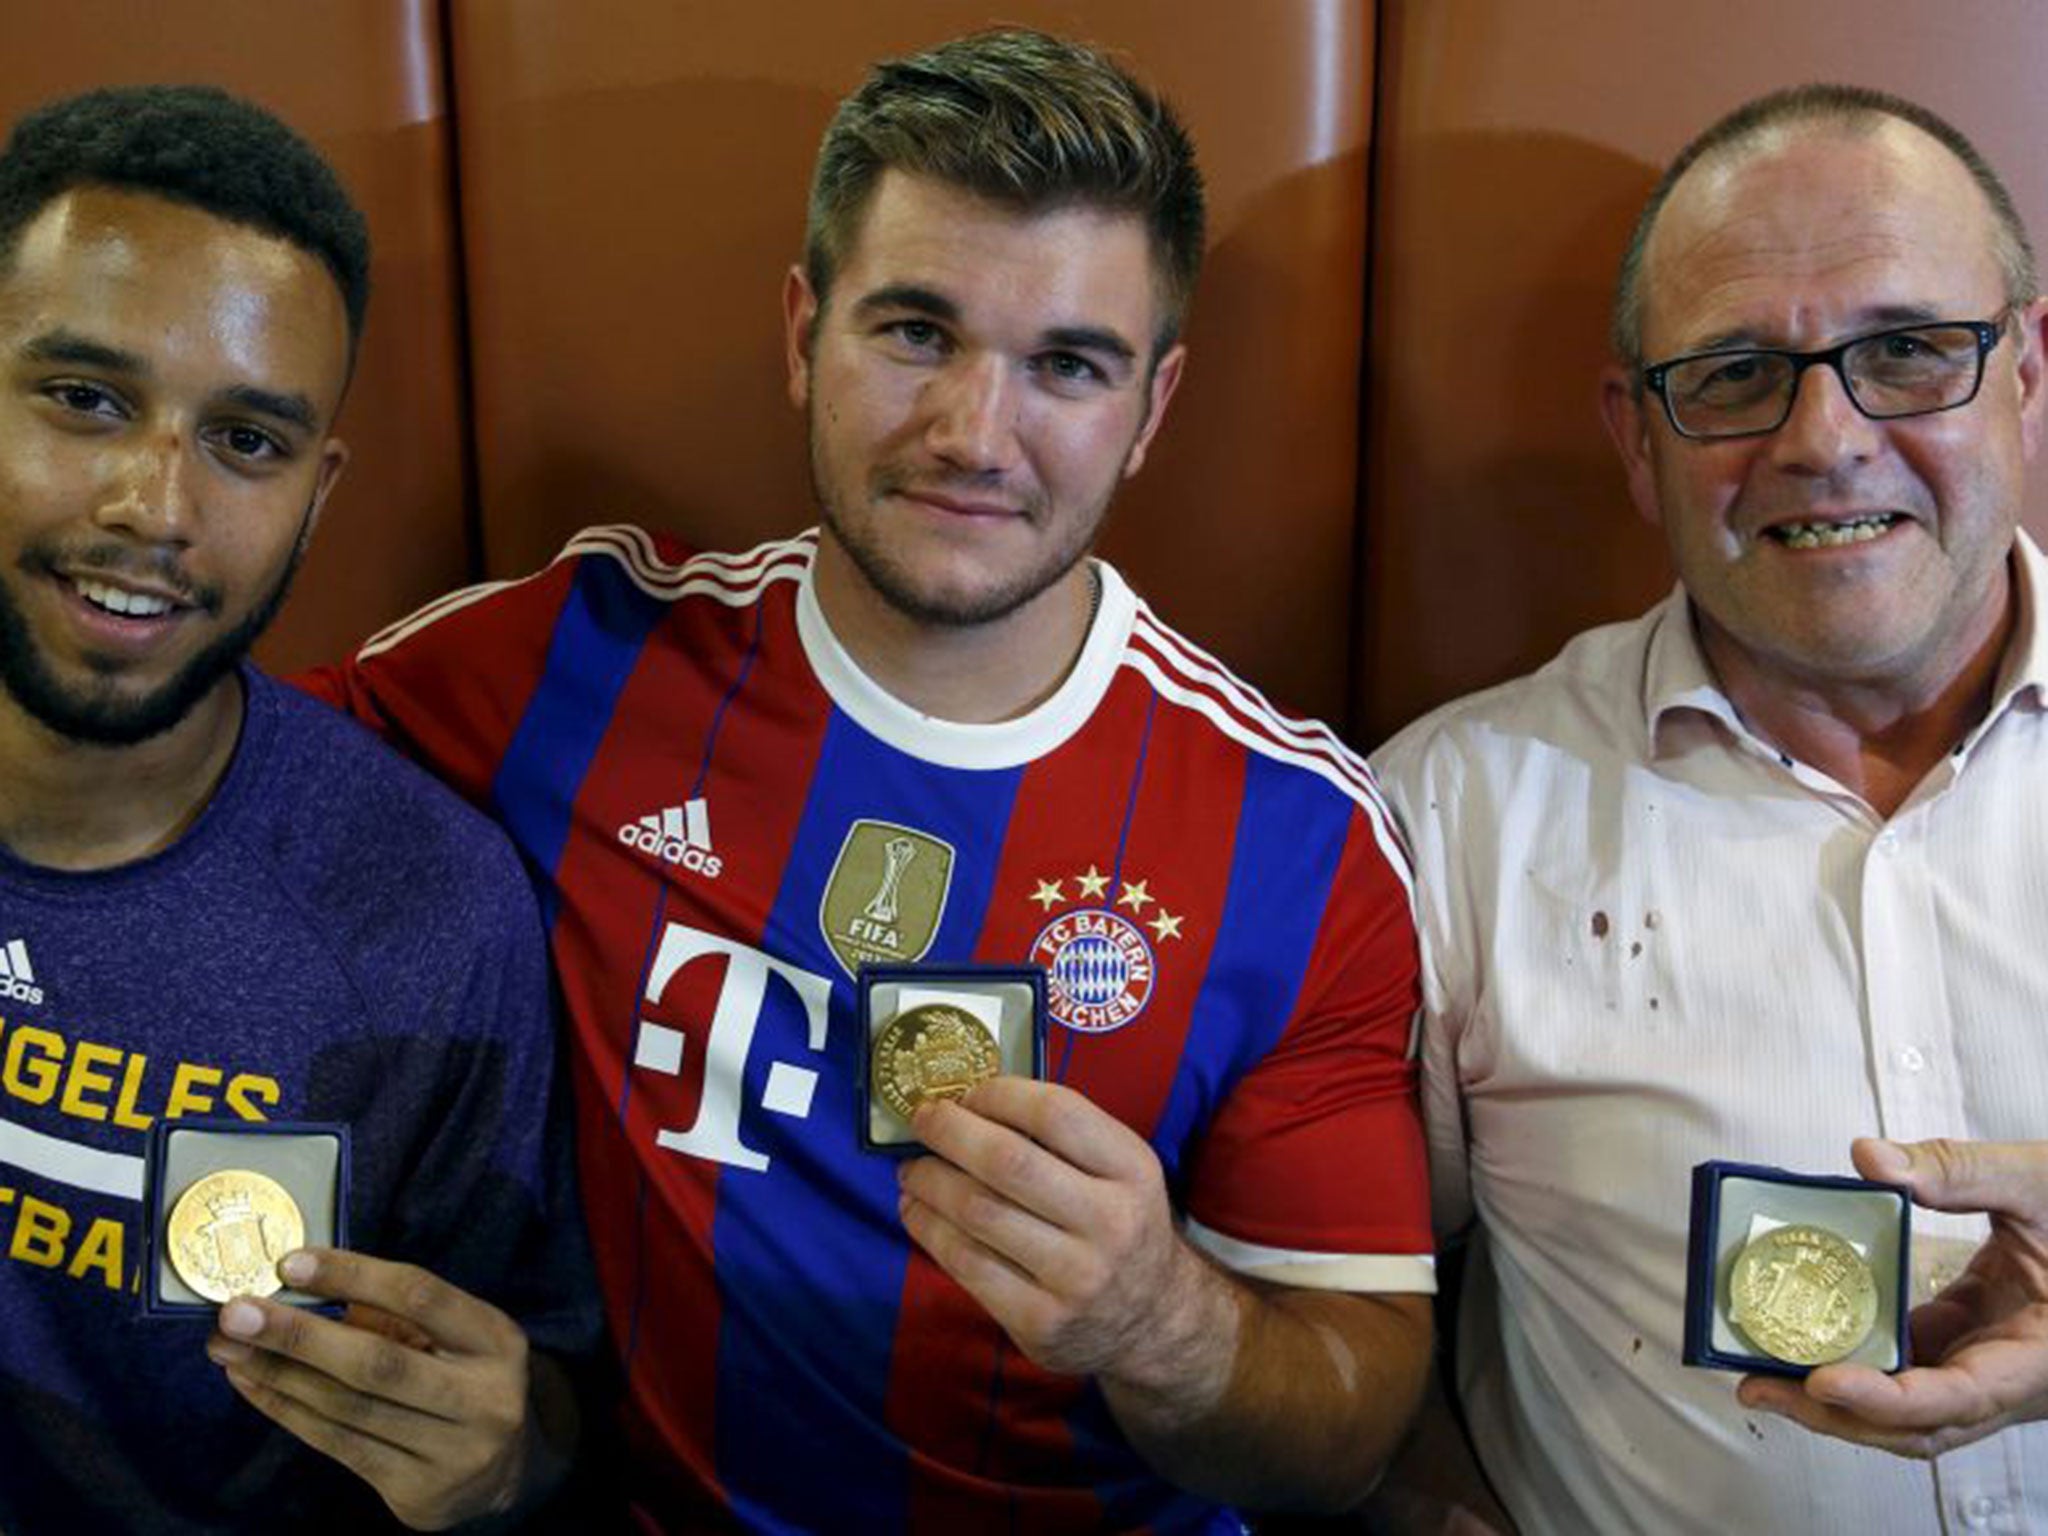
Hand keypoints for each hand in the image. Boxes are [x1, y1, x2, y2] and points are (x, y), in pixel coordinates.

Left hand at [207, 1248, 533, 1529]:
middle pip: (377, 1362)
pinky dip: (286, 1411)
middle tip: (236, 1313)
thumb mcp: (457, 1337)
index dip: (353, 1276)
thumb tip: (303, 1287)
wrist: (502, 1474)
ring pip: (346, 1408)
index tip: (291, 1263)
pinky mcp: (416, 1492)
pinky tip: (253, 1384)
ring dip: (277, 1374)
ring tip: (227, 1347)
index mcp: (495, 1341)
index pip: (421, 1297)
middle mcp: (482, 1397)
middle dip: (298, 1335)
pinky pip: (337, 1445)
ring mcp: (451, 1451)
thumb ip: (397, 1314)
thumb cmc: (463, 1381)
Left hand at [898, 1077, 1234, 1401]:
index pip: (1057, 1113)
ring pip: (979, 1212)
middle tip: (922, 1119)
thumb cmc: (1120, 1225)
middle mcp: (1110, 1222)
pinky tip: (917, 1211)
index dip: (999, 1095)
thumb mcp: (1120, 1172)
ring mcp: (1075, 1277)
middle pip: (1008, 1161)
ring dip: (929, 1181)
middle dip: (950, 1132)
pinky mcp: (1040, 1320)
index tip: (967, 1093)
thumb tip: (970, 1104)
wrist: (1154, 1321)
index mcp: (1133, 1170)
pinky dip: (929, 1229)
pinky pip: (967, 1264)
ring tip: (912, 1169)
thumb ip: (1063, 1137)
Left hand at [1737, 1138, 2047, 1456]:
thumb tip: (1868, 1158)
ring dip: (1836, 1393)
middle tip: (1758, 1385)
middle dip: (1837, 1414)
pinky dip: (1855, 1352)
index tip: (1824, 1380)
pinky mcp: (1967, 1341)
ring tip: (1760, 1368)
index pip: (1960, 1398)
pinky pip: (1907, 1361)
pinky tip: (1800, 1329)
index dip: (1889, 1399)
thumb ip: (1958, 1170)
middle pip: (1919, 1422)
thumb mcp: (2038, 1180)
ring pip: (1908, 1402)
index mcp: (2041, 1355)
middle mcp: (2011, 1376)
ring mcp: (1988, 1363)